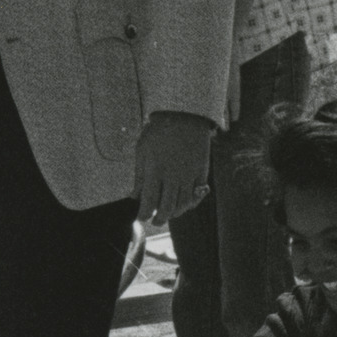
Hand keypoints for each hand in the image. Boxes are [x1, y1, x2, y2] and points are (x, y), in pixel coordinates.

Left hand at [134, 110, 215, 224]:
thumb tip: (134, 197)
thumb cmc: (159, 132)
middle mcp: (173, 176)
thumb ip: (139, 176)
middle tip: (156, 220)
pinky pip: (198, 195)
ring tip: (169, 213)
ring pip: (184, 204)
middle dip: (160, 219)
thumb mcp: (142, 151)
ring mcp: (189, 174)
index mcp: (155, 170)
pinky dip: (191, 203)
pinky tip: (184, 203)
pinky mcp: (202, 171)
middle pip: (167, 208)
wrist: (184, 115)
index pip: (149, 202)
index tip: (142, 217)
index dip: (144, 214)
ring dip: (175, 213)